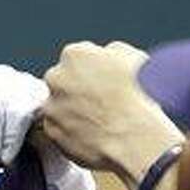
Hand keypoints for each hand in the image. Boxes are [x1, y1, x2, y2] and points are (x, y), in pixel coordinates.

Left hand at [43, 41, 184, 182]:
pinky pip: (57, 126)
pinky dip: (70, 128)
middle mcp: (56, 78)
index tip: (102, 79)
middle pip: (61, 79)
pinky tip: (91, 131)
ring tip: (99, 118)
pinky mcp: (50, 131)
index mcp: (74, 54)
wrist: (134, 136)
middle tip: (99, 99)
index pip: (76, 56)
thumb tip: (104, 56)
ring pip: (58, 104)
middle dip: (76, 87)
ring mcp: (50, 106)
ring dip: (72, 109)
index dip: (91, 69)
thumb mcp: (133, 57)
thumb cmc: (139, 95)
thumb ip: (109, 52)